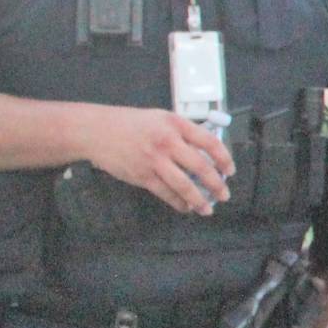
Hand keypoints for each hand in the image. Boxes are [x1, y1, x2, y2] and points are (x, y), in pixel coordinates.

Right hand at [82, 106, 233, 214]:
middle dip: (216, 184)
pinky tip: (186, 207)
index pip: (208, 141)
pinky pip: (165, 193)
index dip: (224, 158)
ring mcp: (154, 160)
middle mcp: (167, 142)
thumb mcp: (161, 118)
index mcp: (175, 124)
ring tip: (208, 209)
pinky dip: (178, 202)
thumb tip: (206, 152)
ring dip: (199, 199)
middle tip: (225, 195)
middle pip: (200, 166)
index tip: (230, 170)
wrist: (96, 131)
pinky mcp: (141, 175)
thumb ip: (183, 132)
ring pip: (184, 184)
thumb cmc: (131, 124)